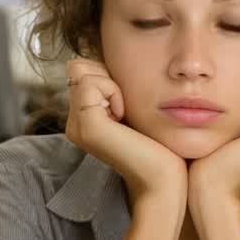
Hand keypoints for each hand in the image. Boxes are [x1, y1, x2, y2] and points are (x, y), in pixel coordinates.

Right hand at [64, 59, 186, 204]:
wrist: (165, 180)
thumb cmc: (159, 144)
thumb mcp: (133, 108)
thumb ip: (117, 87)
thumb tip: (108, 59)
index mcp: (84, 119)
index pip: (81, 70)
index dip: (106, 75)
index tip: (127, 103)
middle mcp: (74, 122)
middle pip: (79, 67)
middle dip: (107, 76)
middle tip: (126, 108)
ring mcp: (77, 125)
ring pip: (82, 72)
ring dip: (111, 84)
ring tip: (125, 114)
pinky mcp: (86, 126)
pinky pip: (91, 83)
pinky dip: (113, 91)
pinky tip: (124, 116)